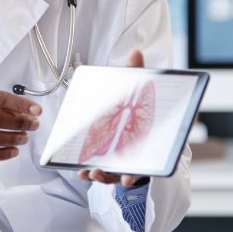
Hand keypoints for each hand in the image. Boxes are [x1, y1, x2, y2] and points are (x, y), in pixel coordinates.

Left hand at [77, 49, 147, 187]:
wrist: (139, 116)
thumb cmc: (140, 107)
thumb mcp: (139, 90)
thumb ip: (138, 73)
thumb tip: (135, 52)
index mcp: (150, 141)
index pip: (148, 158)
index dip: (138, 171)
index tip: (128, 179)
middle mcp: (140, 154)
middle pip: (132, 170)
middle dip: (120, 176)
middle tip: (108, 177)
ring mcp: (126, 161)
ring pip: (116, 174)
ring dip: (103, 176)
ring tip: (91, 173)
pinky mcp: (113, 163)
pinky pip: (104, 172)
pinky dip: (93, 173)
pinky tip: (81, 171)